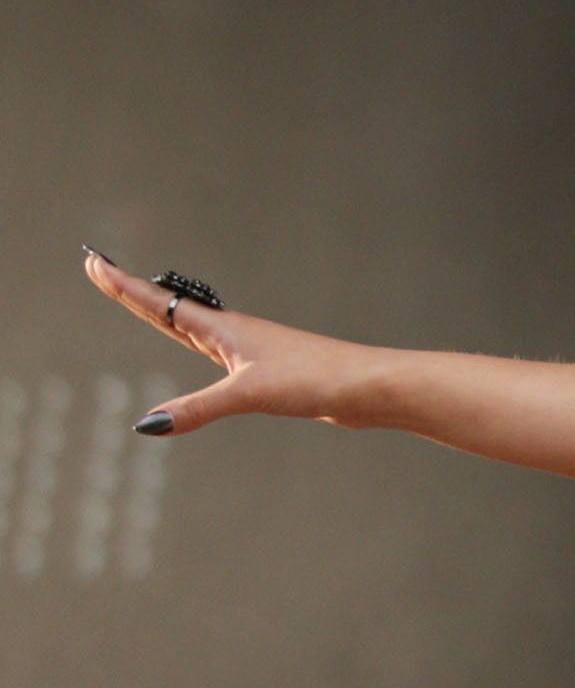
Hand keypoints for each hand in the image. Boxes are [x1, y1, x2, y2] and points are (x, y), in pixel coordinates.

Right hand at [80, 250, 368, 433]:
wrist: (367, 386)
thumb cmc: (315, 380)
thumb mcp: (248, 394)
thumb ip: (197, 409)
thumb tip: (148, 426)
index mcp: (223, 329)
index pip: (159, 303)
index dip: (124, 286)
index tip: (94, 261)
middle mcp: (233, 333)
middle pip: (169, 308)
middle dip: (132, 291)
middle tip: (98, 268)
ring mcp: (250, 349)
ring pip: (192, 326)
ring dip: (160, 311)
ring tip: (136, 298)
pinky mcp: (267, 369)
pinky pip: (215, 350)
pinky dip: (193, 340)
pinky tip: (201, 347)